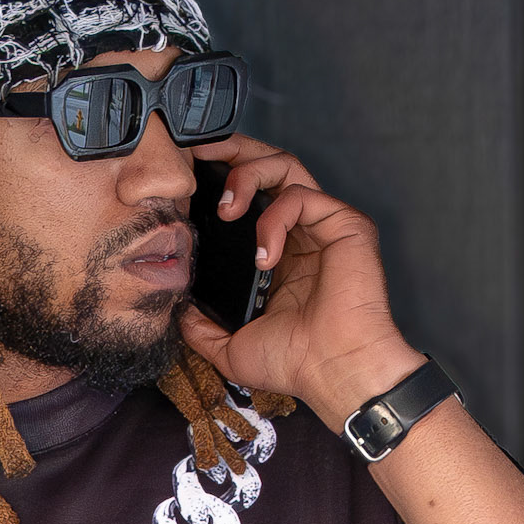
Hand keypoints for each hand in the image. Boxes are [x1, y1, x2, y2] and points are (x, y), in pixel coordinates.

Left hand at [178, 135, 421, 427]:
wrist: (332, 370)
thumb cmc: (294, 363)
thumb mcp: (231, 347)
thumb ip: (201, 328)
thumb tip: (179, 311)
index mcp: (277, 254)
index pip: (249, 196)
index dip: (219, 179)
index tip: (186, 178)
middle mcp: (300, 233)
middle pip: (267, 167)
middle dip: (231, 152)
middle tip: (197, 156)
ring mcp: (323, 226)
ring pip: (285, 167)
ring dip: (248, 173)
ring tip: (226, 209)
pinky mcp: (344, 224)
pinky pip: (301, 196)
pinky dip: (274, 217)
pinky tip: (264, 254)